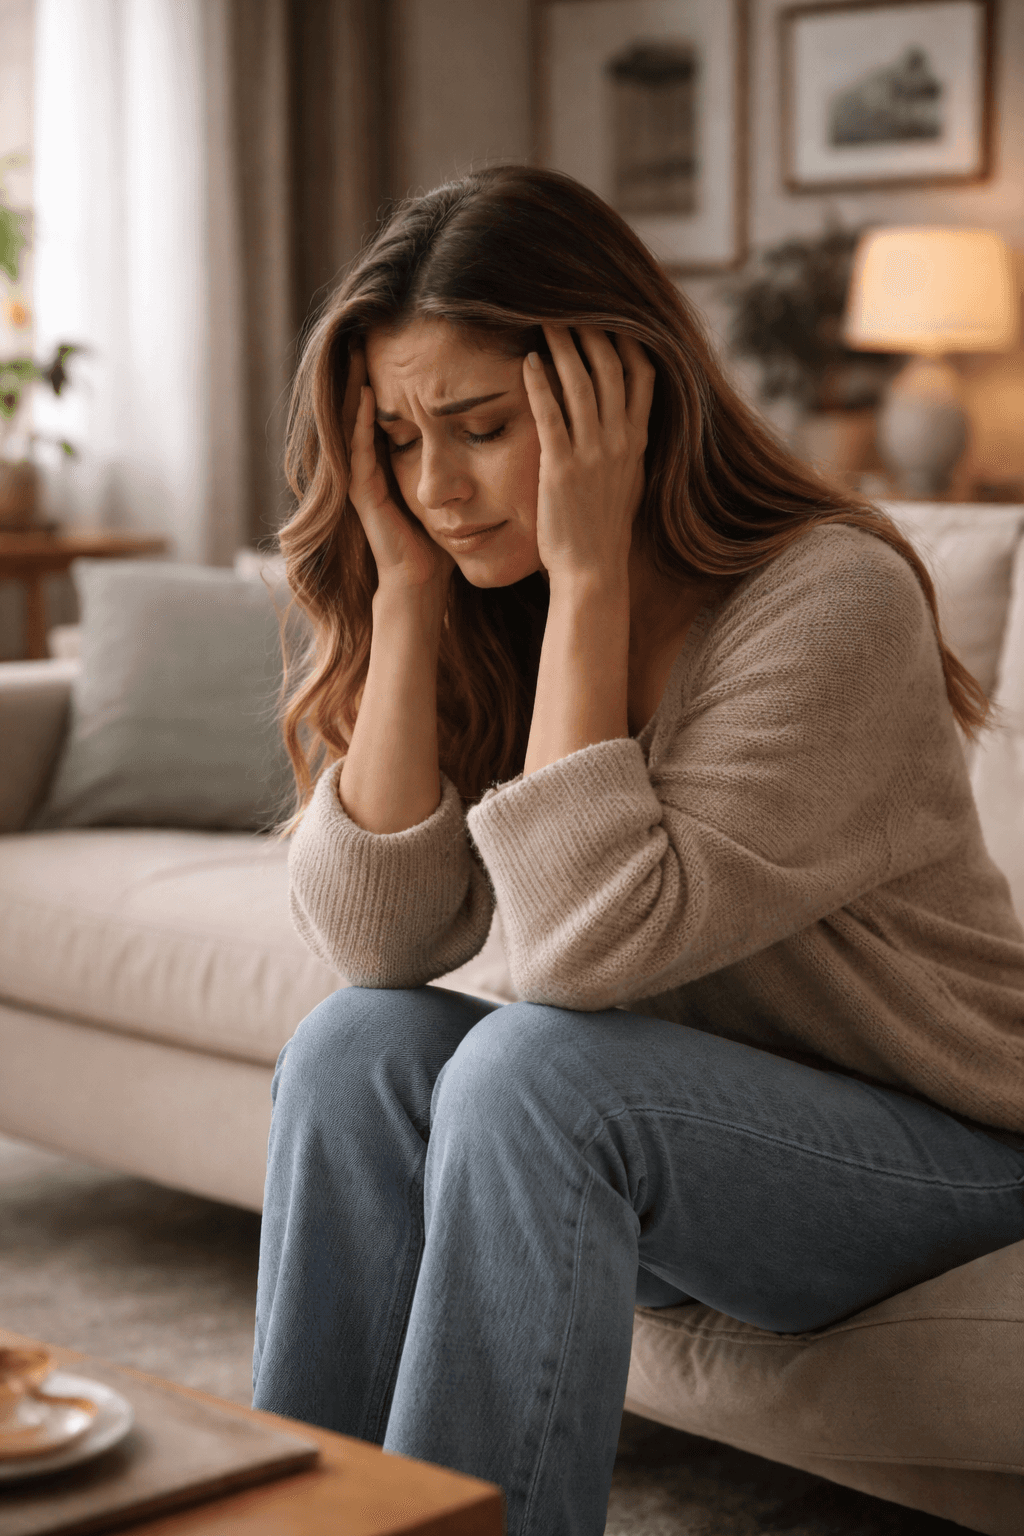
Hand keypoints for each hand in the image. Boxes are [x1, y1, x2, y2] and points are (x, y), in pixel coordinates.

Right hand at [343, 349, 455, 599]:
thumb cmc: (452, 539)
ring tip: (365, 345)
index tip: (416, 333)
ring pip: (359, 422)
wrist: (426, 581)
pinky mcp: (364, 494)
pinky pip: (359, 450)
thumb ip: (479, 453)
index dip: (403, 371)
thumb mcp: (467, 484)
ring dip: (360, 385)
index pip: (401, 404)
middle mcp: (381, 462)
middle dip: (380, 367)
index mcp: (405, 456)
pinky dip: (360, 422)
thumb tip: (516, 417)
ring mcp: (368, 477)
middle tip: (381, 325)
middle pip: (376, 405)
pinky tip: (366, 393)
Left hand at [522, 325, 654, 585]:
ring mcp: (592, 453)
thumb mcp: (627, 481)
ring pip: (580, 384)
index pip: (642, 375)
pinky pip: (550, 415)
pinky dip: (539, 384)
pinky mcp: (561, 467)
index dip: (626, 340)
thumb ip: (626, 446)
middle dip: (591, 332)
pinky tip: (528, 362)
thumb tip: (624, 419)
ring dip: (563, 347)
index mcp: (636, 442)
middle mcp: (619, 441)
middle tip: (569, 306)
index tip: (609, 316)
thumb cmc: (603, 529)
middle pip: (610, 368)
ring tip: (545, 321)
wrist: (593, 570)